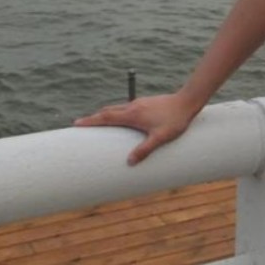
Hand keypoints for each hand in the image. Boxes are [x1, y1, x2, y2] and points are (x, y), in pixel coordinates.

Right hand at [74, 92, 200, 165]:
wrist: (188, 101)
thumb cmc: (175, 120)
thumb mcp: (160, 138)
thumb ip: (145, 150)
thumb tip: (129, 162)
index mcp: (132, 114)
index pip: (106, 117)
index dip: (90, 121)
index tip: (76, 123)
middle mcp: (133, 106)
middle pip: (108, 111)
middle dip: (94, 118)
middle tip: (81, 124)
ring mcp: (139, 103)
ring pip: (117, 108)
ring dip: (106, 114)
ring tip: (98, 122)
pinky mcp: (146, 103)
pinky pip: (126, 107)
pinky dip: (117, 113)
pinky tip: (122, 120)